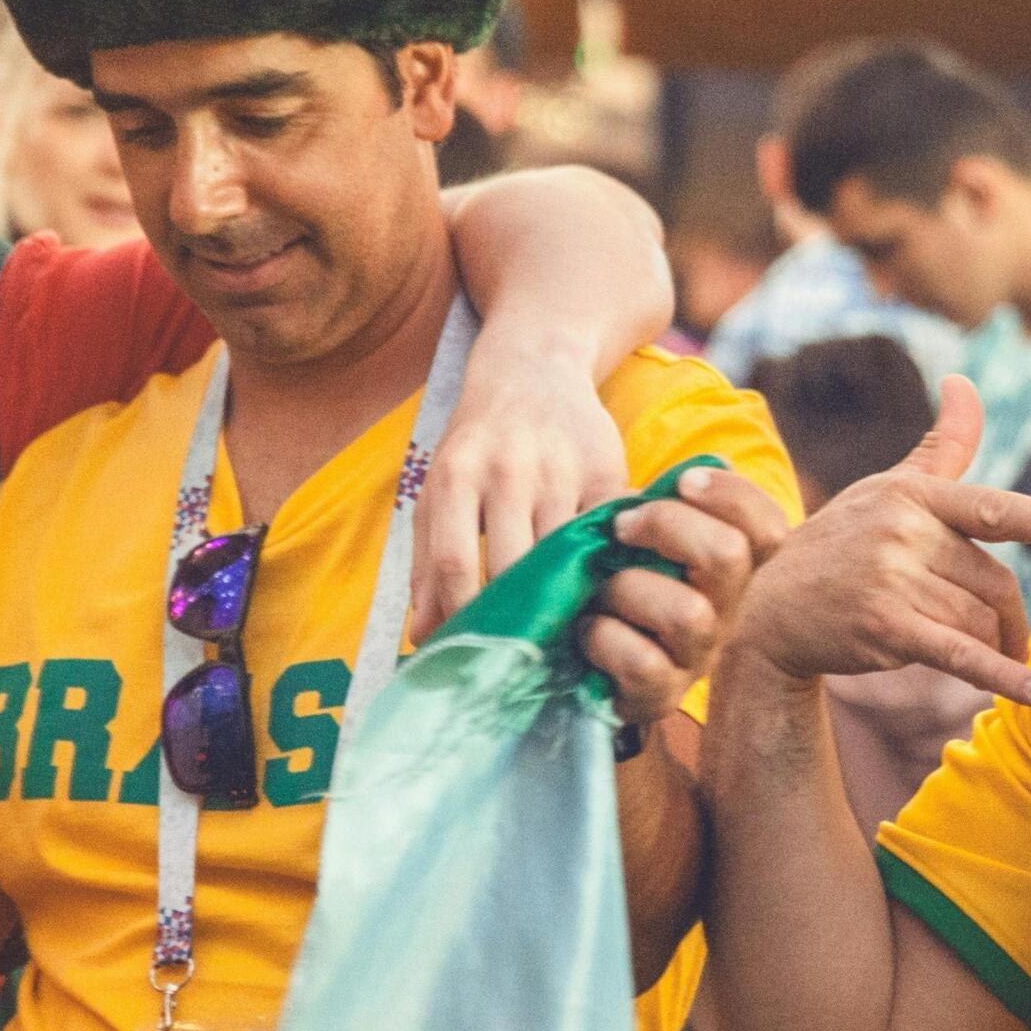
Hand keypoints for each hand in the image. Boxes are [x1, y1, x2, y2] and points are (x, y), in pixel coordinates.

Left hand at [410, 328, 633, 639]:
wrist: (535, 367)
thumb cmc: (479, 441)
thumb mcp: (441, 488)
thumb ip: (427, 563)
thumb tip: (423, 638)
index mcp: (455, 473)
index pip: (454, 562)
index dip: (461, 618)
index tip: (469, 658)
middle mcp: (507, 467)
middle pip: (510, 565)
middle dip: (515, 618)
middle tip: (517, 663)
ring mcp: (562, 468)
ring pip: (562, 555)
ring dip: (562, 600)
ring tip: (557, 640)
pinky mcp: (607, 469)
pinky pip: (605, 535)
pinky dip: (601, 571)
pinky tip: (596, 600)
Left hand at [583, 464, 792, 726]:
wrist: (574, 661)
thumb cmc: (608, 584)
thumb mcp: (633, 539)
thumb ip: (653, 506)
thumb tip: (671, 480)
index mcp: (728, 568)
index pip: (767, 528)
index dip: (732, 494)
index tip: (683, 479)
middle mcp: (724, 611)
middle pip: (730, 555)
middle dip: (667, 525)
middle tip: (622, 528)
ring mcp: (696, 656)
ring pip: (689, 613)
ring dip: (628, 589)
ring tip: (598, 591)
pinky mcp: (660, 696)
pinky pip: (644, 663)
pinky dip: (605, 639)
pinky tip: (588, 630)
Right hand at [734, 376, 1030, 704]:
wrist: (768, 608)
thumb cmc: (841, 543)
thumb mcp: (887, 489)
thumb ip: (941, 446)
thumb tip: (964, 381)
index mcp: (911, 495)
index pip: (988, 508)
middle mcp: (902, 533)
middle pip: (993, 581)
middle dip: (1010, 616)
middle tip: (1013, 638)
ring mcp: (891, 580)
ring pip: (978, 620)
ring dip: (995, 646)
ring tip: (989, 659)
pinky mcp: (884, 629)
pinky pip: (960, 654)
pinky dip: (1004, 675)